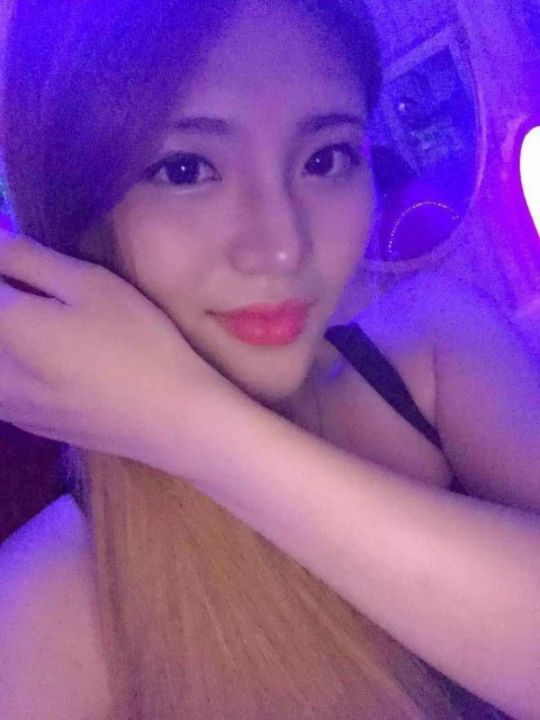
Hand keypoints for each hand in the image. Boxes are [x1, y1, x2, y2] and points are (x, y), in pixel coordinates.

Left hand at [0, 231, 226, 461]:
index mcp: (6, 325)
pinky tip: (49, 362)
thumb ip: (28, 259)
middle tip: (37, 291)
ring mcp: (4, 402)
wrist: (169, 418)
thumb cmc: (137, 342)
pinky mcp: (23, 422)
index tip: (21, 261)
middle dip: (6, 299)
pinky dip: (12, 365)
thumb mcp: (92, 285)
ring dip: (10, 336)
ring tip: (48, 327)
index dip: (5, 268)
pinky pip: (1, 385)